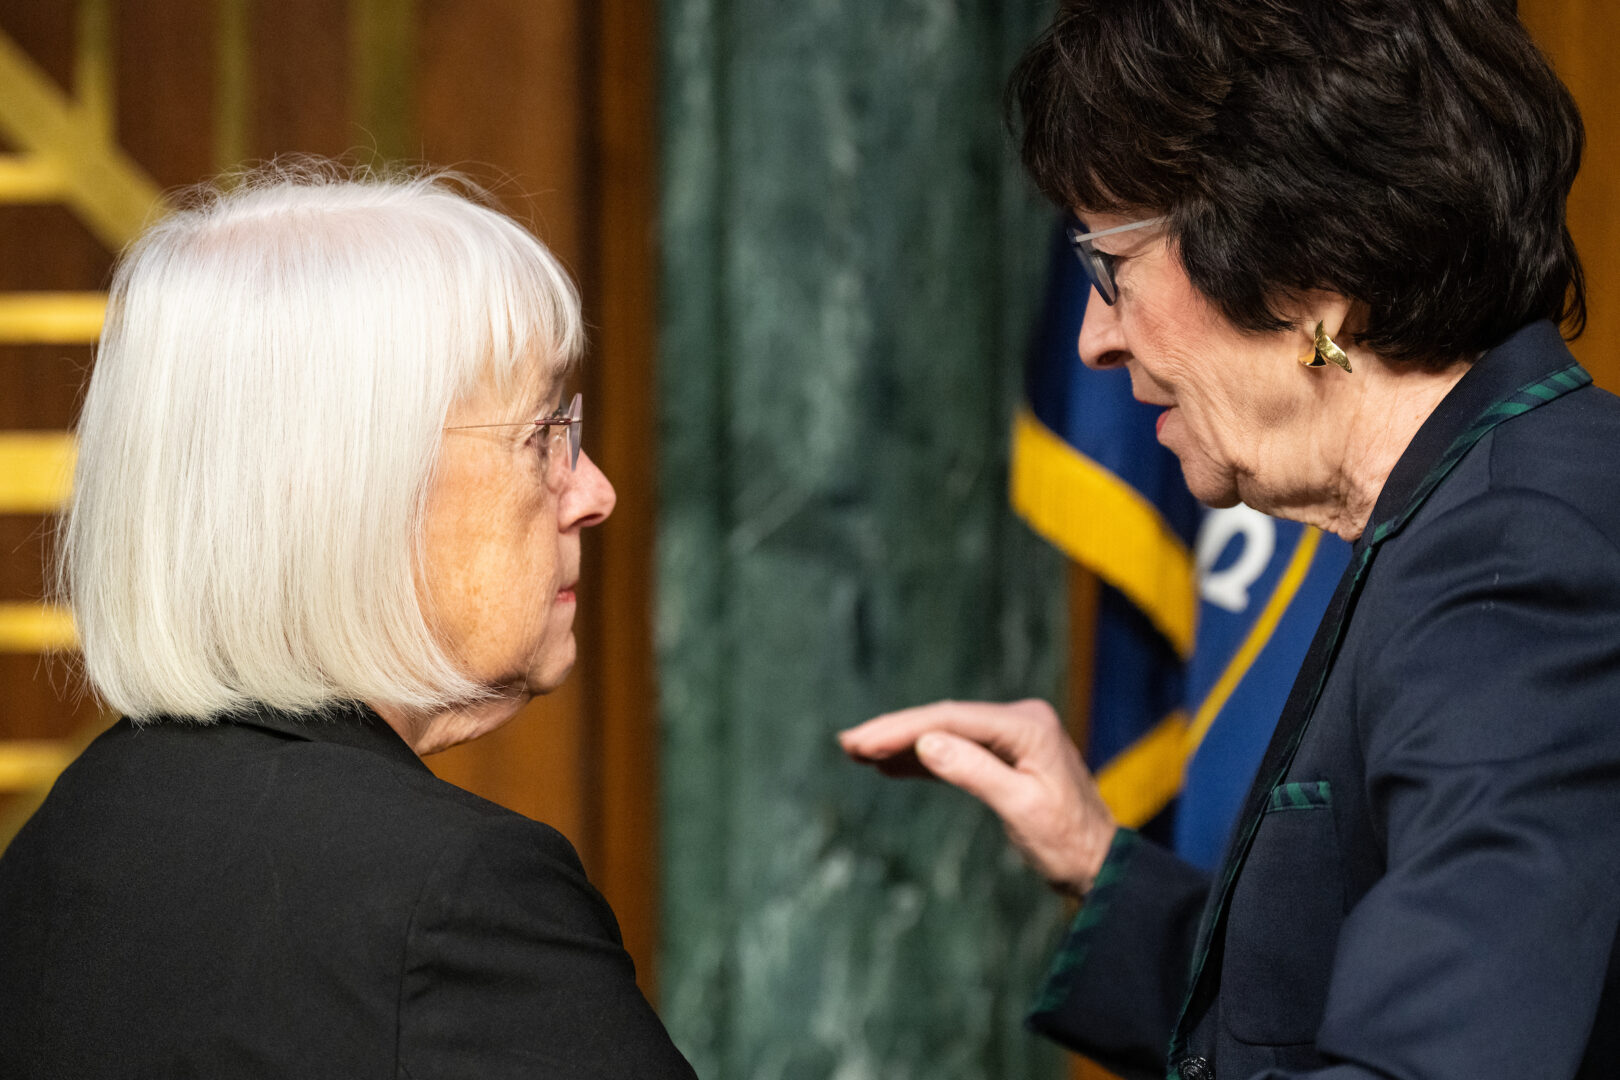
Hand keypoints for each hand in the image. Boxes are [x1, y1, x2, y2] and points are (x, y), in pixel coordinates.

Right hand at [839, 699, 1117, 897]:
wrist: (1101, 865)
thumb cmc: (1067, 842)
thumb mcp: (1020, 808)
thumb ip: (974, 772)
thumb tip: (925, 743)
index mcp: (1028, 725)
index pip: (952, 719)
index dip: (903, 729)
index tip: (863, 742)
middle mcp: (1021, 720)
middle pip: (945, 720)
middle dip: (895, 732)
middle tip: (848, 743)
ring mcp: (1013, 736)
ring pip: (946, 733)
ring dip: (903, 744)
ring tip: (857, 752)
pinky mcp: (1005, 755)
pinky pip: (957, 750)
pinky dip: (923, 759)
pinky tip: (889, 765)